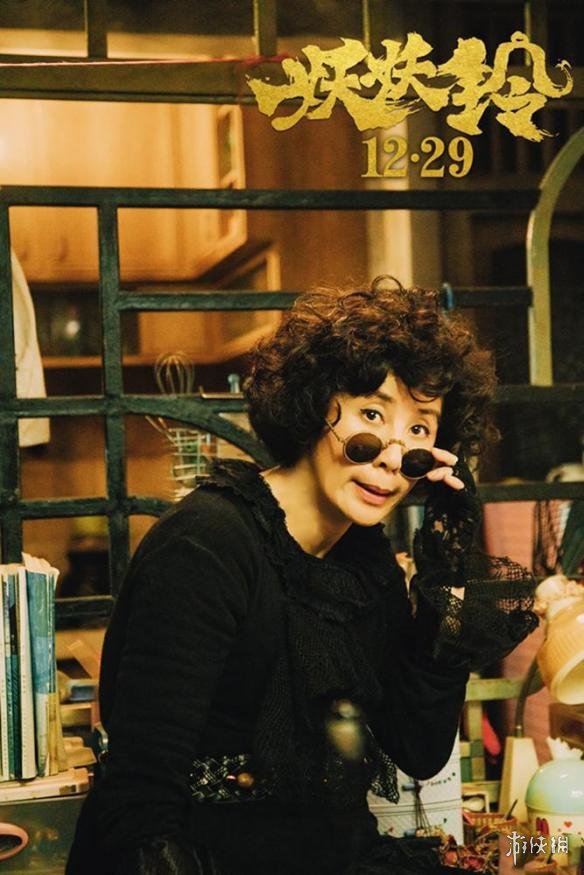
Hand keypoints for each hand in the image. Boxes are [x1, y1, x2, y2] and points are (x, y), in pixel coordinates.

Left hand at [414, 455, 480, 583]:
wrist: (443, 564)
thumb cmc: (435, 540)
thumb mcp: (430, 509)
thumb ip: (431, 493)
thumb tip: (419, 475)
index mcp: (452, 495)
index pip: (450, 470)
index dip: (441, 459)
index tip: (429, 451)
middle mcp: (462, 498)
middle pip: (459, 470)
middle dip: (447, 459)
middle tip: (434, 452)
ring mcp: (469, 507)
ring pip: (465, 480)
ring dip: (449, 473)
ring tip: (435, 473)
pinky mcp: (474, 517)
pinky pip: (469, 497)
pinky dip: (460, 487)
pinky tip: (450, 481)